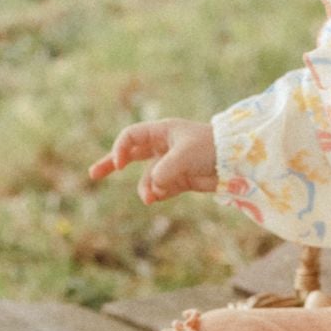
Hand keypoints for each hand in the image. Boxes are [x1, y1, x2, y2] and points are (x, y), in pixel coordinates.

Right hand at [88, 117, 218, 204]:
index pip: (131, 137)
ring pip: (147, 178)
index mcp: (162, 132)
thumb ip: (163, 172)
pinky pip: (161, 188)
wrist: (237, 161)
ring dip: (146, 189)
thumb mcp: (184, 156)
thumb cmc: (211, 148)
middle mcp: (164, 146)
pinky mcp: (180, 180)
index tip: (118, 165)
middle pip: (130, 154)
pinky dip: (159, 193)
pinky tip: (160, 196)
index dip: (120, 150)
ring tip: (150, 198)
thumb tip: (151, 190)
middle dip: (112, 164)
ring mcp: (171, 164)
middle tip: (93, 175)